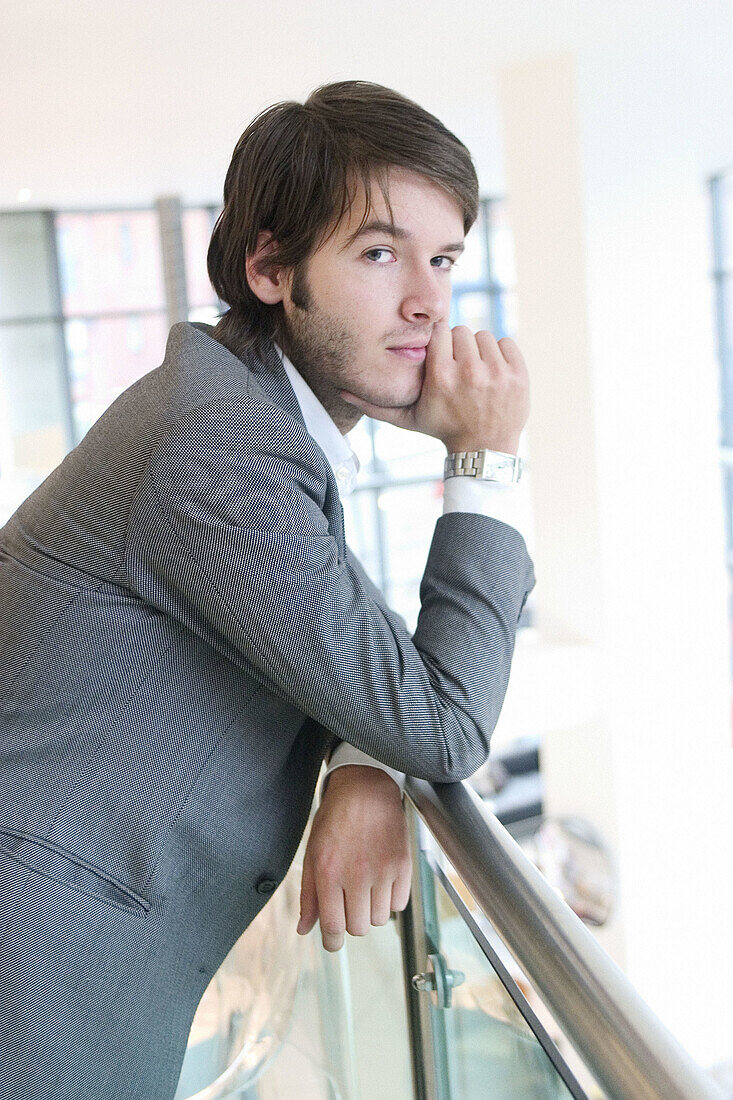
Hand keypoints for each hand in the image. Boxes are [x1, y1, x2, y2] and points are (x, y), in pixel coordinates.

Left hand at [297, 765, 411, 951]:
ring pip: (379, 919)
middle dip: (351, 921)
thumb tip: (304, 929)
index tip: (333, 941)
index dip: (332, 941)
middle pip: (358, 928)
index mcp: (329, 873)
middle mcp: (356, 875)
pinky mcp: (403, 865)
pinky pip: (399, 904)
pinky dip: (390, 900)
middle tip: (349, 902)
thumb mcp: (313, 854)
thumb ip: (309, 894)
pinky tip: (381, 881)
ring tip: (365, 886)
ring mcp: (383, 871)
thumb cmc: (335, 820)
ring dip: (371, 910)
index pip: (332, 927)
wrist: (365, 790)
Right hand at [340, 321, 528, 454]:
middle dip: (459, 347)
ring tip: (475, 372)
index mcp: (441, 377)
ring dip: (479, 351)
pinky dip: (500, 355)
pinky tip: (493, 374)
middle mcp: (470, 372)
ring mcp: (497, 373)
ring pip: (484, 335)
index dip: (440, 343)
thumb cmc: (442, 430)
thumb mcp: (407, 418)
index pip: (440, 331)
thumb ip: (375, 404)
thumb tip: (341, 391)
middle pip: (461, 331)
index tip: (441, 357)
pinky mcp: (518, 375)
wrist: (484, 450)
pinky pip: (507, 343)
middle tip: (458, 367)